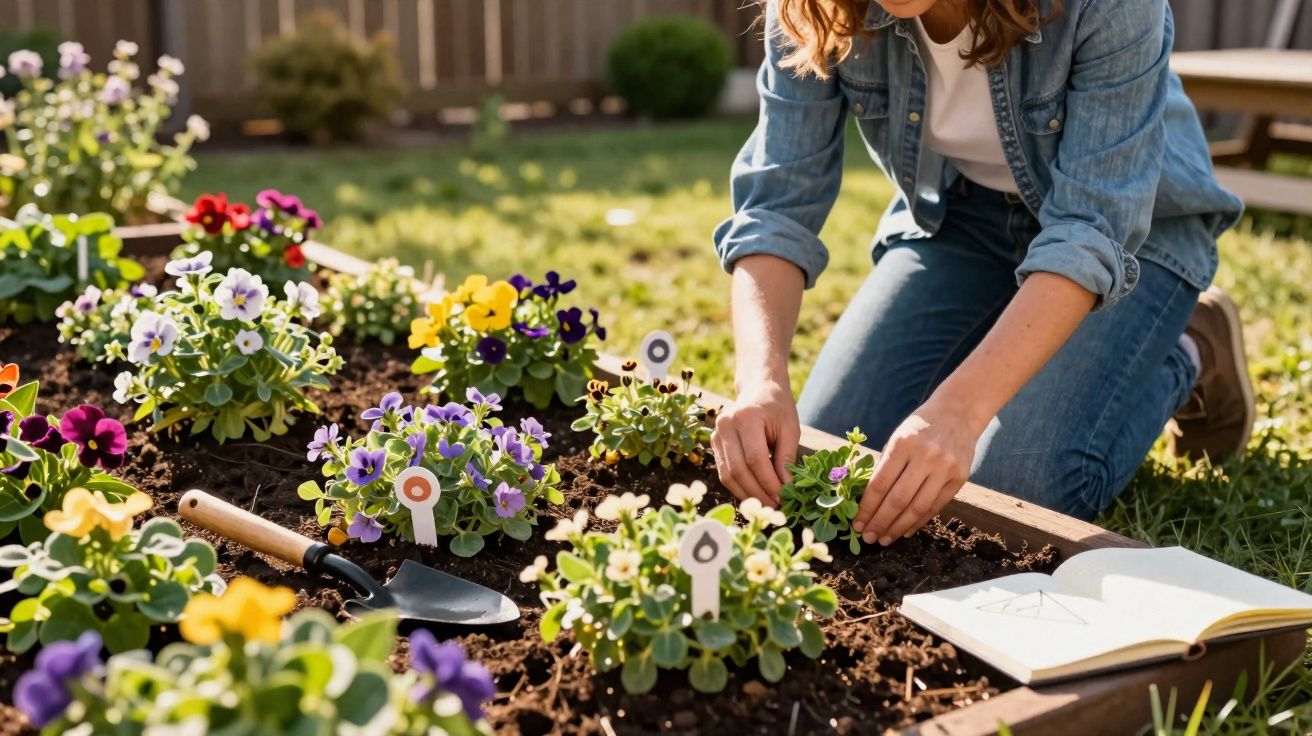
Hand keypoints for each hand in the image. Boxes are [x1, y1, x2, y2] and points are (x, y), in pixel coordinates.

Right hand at [712, 378, 799, 506]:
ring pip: (727, 474)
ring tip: (765, 505)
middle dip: (758, 493)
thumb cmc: (778, 408)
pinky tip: (754, 494)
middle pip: (738, 469)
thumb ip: (786, 458)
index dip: (768, 482)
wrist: (758, 388)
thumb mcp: (790, 429)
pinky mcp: (713, 443)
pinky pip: (724, 471)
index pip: (755, 459)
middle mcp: (726, 425)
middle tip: (775, 507)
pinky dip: (739, 487)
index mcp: (746, 417)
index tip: (783, 497)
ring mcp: (716, 434)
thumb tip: (785, 490)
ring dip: (747, 494)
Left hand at [852, 398, 985, 544]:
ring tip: (884, 539)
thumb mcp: (897, 437)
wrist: (958, 413)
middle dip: (880, 522)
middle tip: (867, 538)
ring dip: (898, 528)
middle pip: (898, 500)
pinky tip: (905, 530)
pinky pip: (936, 506)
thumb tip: (867, 502)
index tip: (857, 524)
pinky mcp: (959, 478)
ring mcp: (945, 468)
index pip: (880, 484)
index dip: (866, 508)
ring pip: (918, 508)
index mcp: (903, 444)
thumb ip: (884, 466)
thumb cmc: (920, 427)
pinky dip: (919, 521)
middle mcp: (925, 456)